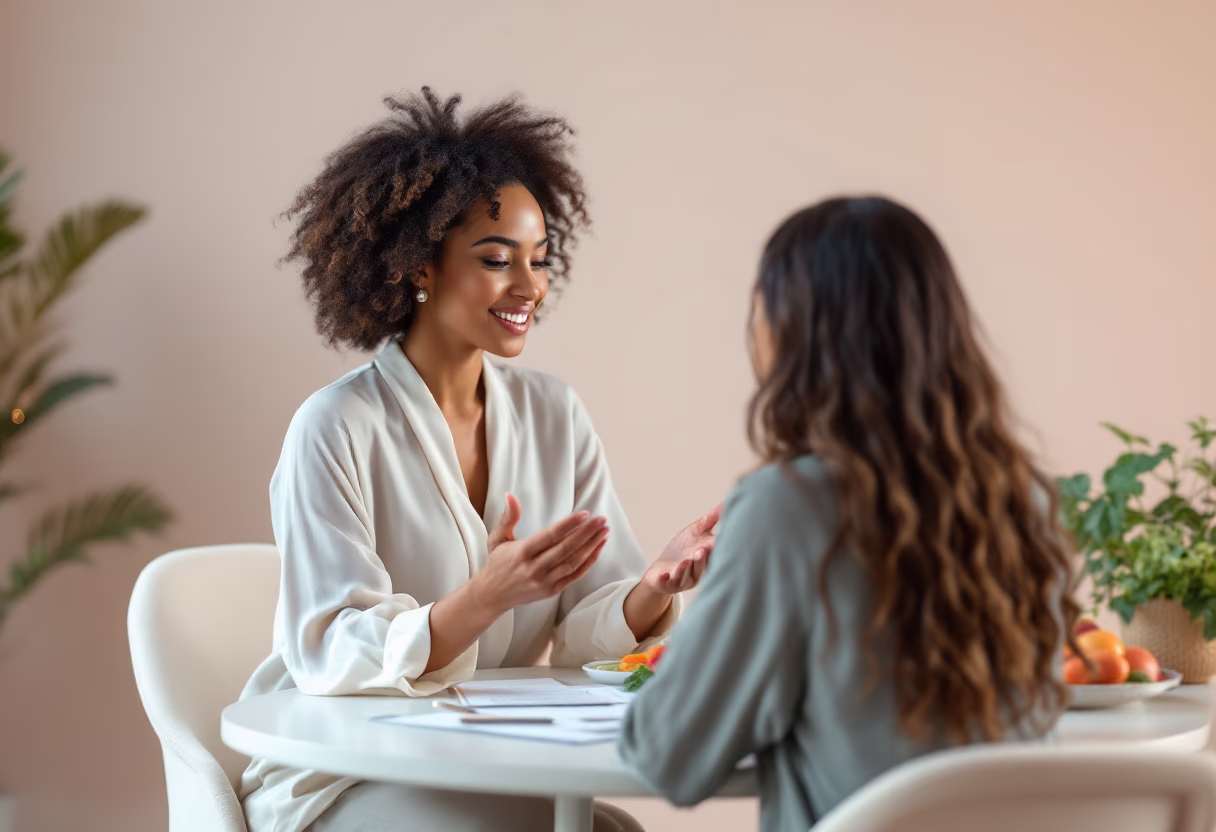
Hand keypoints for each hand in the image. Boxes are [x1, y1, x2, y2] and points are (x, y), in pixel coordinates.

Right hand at [470, 494, 608, 614]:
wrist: (492, 596)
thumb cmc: (497, 564)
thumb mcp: (497, 538)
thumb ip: (508, 517)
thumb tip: (510, 495)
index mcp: (521, 552)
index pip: (550, 536)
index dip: (569, 525)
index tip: (585, 514)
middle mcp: (534, 568)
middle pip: (566, 549)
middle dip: (587, 533)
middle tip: (602, 520)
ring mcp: (544, 581)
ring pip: (573, 563)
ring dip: (591, 547)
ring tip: (604, 532)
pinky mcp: (552, 591)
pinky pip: (574, 576)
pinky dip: (588, 562)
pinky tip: (597, 549)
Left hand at [640, 502, 722, 594]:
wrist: (660, 570)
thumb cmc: (681, 550)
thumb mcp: (695, 532)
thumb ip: (710, 520)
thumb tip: (726, 502)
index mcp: (705, 558)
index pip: (713, 554)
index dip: (716, 548)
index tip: (718, 540)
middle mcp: (696, 571)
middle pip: (700, 566)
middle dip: (701, 559)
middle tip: (702, 549)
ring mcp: (681, 579)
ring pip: (684, 575)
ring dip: (685, 569)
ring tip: (685, 561)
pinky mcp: (666, 583)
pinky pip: (666, 582)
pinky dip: (665, 579)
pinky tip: (665, 574)